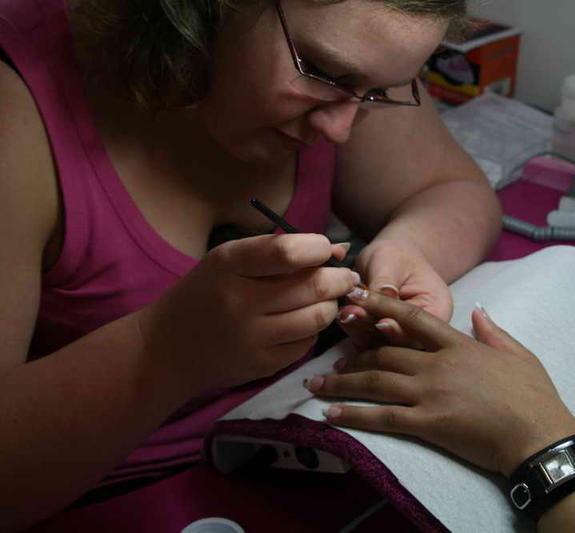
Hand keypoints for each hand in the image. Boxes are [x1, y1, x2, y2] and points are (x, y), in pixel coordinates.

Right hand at [137, 234, 358, 395]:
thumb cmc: (208, 293)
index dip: (318, 247)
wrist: (166, 349)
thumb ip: (282, 251)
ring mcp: (251, 338)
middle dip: (339, 278)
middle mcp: (239, 302)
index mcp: (228, 265)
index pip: (287, 252)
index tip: (327, 248)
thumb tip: (339, 250)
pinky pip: (307, 343)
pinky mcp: (262, 364)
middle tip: (345, 275)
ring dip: (332, 305)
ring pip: (318, 317)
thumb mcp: (230, 261)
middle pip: (312, 286)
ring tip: (328, 297)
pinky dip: (314, 329)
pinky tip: (305, 320)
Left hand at [305, 290, 574, 476]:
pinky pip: (382, 417)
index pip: (411, 319)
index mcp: (458, 344)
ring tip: (315, 385)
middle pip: (384, 352)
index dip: (380, 307)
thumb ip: (493, 330)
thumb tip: (478, 310)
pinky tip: (331, 415)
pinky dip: (354, 414)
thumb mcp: (518, 353)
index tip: (355, 297)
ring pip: (376, 381)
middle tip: (328, 357)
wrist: (538, 436)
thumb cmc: (533, 396)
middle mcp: (438, 364)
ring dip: (342, 382)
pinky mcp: (428, 423)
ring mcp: (431, 393)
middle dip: (352, 352)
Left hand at [338, 239, 452, 347]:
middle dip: (372, 328)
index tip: (376, 319)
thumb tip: (381, 297)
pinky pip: (370, 345)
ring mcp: (404, 338)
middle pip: (400, 342)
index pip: (418, 326)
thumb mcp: (391, 261)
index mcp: (438, 310)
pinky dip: (355, 332)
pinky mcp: (386, 342)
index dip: (395, 326)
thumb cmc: (396, 255)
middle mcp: (425, 331)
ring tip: (345, 313)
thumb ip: (385, 282)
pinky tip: (344, 321)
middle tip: (350, 313)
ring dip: (360, 331)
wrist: (390, 258)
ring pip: (382, 346)